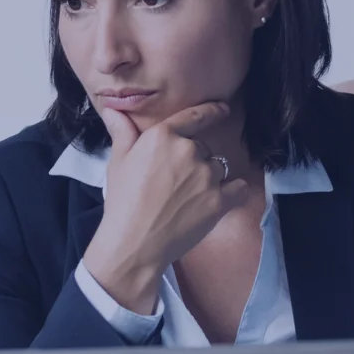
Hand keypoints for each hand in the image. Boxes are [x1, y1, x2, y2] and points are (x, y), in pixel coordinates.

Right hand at [81, 102, 256, 312]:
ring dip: (210, 179)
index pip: (195, 116)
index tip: (224, 109)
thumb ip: (123, 132)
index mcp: (163, 136)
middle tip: (175, 185)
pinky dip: (232, 193)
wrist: (134, 243)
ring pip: (219, 168)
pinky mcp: (219, 201)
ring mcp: (206, 176)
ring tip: (189, 198)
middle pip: (203, 148)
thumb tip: (114, 110)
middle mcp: (188, 150)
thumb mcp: (118, 162)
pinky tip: (219, 201)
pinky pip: (238, 188)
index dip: (212, 111)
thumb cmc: (122, 202)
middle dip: (194, 162)